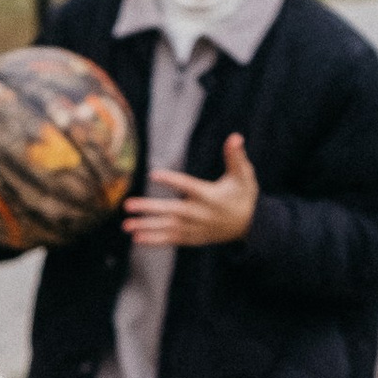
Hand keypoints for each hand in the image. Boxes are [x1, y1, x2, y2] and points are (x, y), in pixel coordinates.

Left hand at [122, 134, 258, 248]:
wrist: (251, 225)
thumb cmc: (244, 195)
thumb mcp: (244, 175)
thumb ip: (236, 157)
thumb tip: (235, 137)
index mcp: (210, 196)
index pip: (188, 186)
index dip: (171, 180)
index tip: (154, 174)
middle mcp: (200, 214)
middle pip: (171, 211)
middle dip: (149, 209)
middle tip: (127, 205)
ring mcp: (195, 228)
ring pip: (167, 228)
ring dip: (146, 227)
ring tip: (126, 225)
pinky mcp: (193, 237)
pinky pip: (171, 240)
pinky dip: (155, 240)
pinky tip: (136, 238)